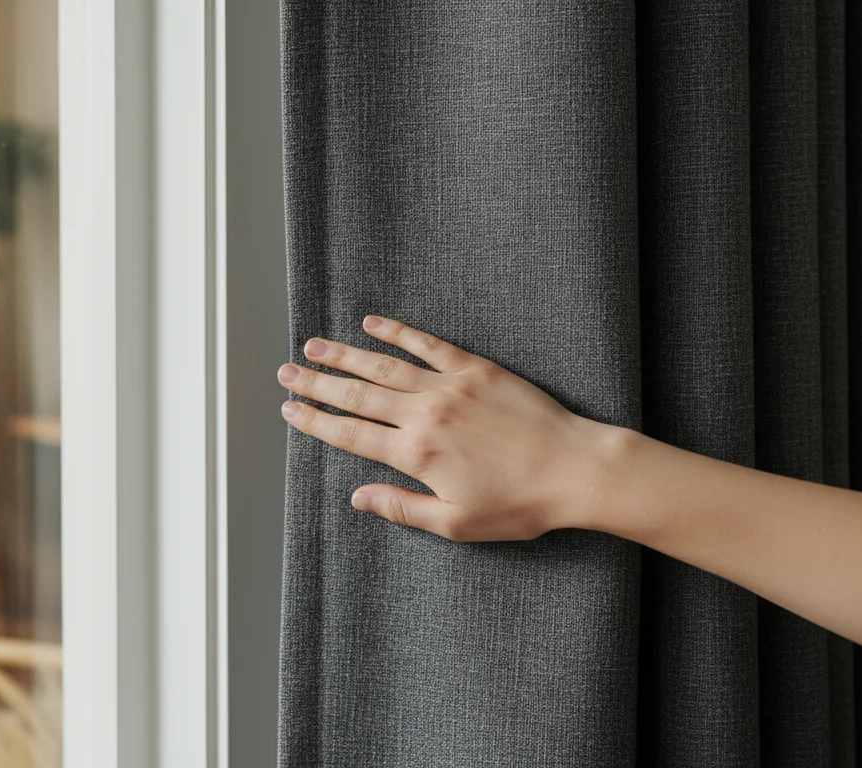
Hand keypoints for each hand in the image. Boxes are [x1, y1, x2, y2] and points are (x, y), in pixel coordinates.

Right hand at [278, 316, 615, 541]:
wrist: (574, 469)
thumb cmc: (520, 504)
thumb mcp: (456, 523)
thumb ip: (402, 507)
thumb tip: (358, 498)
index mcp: (416, 455)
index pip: (351, 435)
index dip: (315, 422)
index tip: (291, 410)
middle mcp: (425, 414)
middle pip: (357, 395)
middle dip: (317, 384)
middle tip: (286, 372)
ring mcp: (449, 386)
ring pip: (383, 366)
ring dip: (344, 355)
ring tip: (314, 346)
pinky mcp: (476, 368)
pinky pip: (427, 344)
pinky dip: (397, 332)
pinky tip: (372, 323)